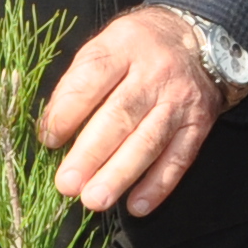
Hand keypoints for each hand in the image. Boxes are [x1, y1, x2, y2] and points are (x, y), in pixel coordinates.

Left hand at [37, 4, 221, 219]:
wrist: (198, 41)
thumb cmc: (137, 49)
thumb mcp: (106, 46)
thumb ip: (78, 83)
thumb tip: (51, 130)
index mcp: (124, 46)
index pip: (92, 79)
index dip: (68, 112)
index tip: (49, 140)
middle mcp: (155, 73)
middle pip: (120, 115)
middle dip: (91, 153)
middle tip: (67, 184)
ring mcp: (179, 100)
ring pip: (148, 141)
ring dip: (120, 174)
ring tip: (94, 200)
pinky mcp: (198, 124)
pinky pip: (179, 158)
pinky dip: (158, 185)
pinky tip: (136, 205)